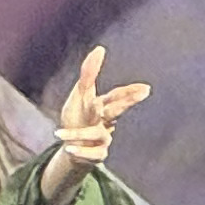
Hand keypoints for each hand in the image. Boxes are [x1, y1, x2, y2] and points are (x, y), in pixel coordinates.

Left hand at [46, 46, 146, 171]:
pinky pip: (90, 154)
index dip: (129, 92)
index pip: (116, 97)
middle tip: (136, 101)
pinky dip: (80, 152)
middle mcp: (104, 122)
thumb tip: (100, 49)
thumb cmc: (80, 117)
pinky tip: (68, 150)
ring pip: (96, 135)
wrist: (75, 147)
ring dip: (79, 134)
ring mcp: (102, 139)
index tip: (145, 88)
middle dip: (124, 104)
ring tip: (59, 133)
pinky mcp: (96, 155)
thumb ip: (89, 73)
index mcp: (102, 107)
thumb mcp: (80, 94)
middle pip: (115, 111)